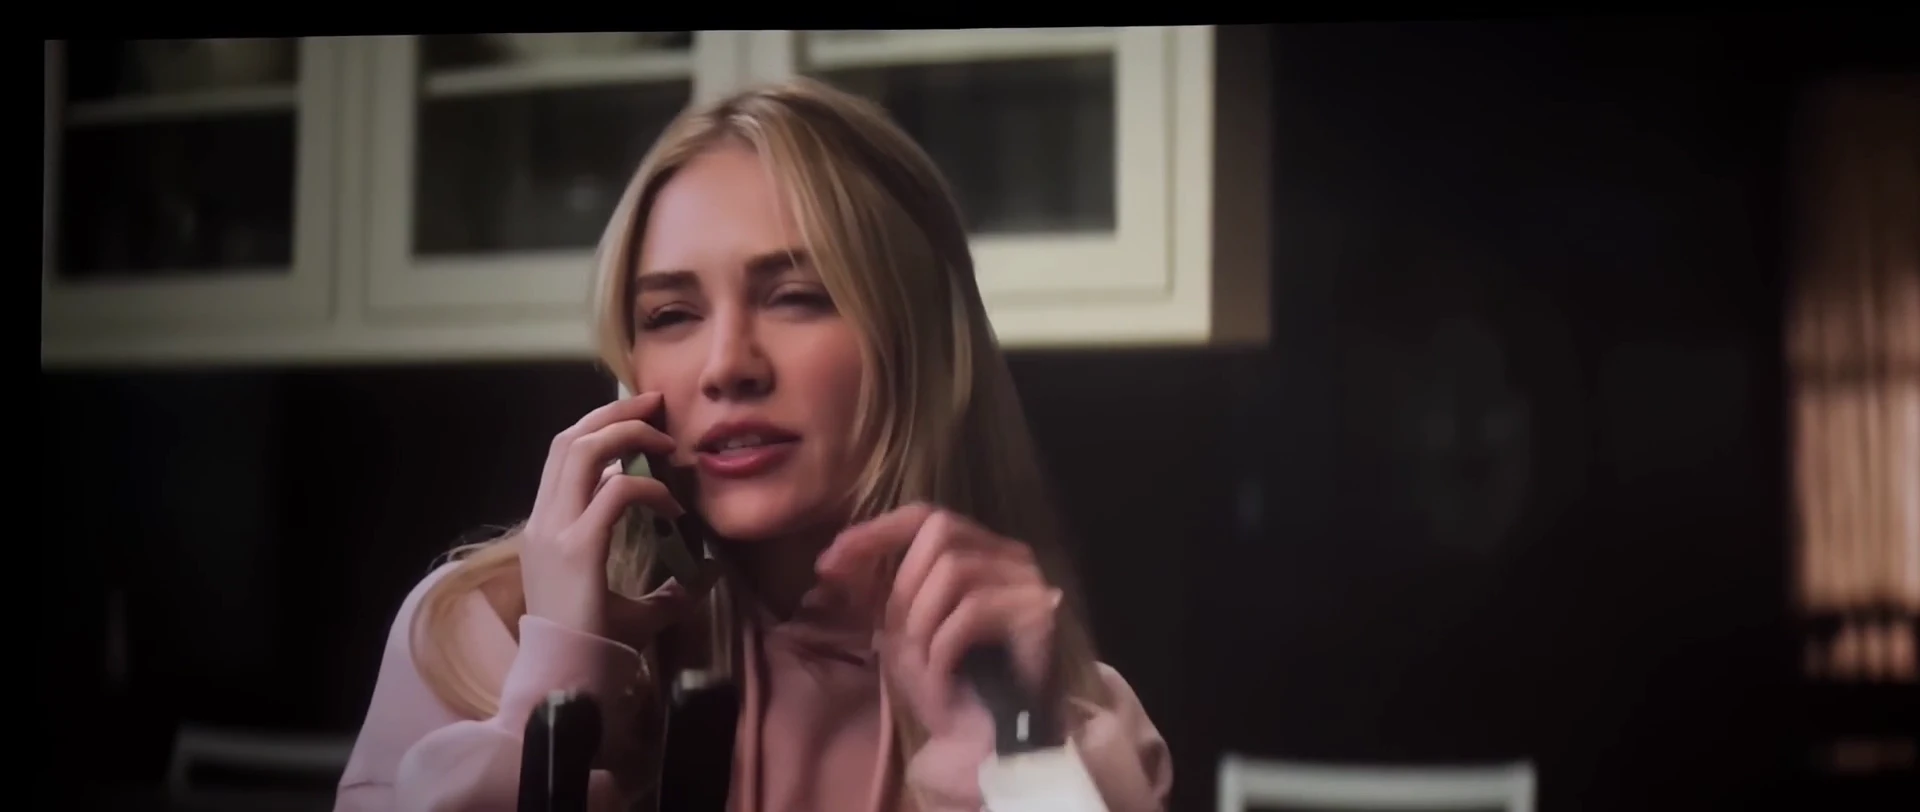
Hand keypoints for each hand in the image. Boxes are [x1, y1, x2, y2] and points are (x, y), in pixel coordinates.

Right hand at [522, 392, 716, 643]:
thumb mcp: (632, 608)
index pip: (564, 454)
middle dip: (615, 412)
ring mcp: (555, 533)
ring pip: (581, 452)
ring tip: (667, 442)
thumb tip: (704, 576)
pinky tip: (674, 505)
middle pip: (569, 439)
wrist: (569, 680)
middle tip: (657, 405)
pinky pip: (614, 494)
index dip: (601, 426)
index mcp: (546, 528)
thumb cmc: (595, 648)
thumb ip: (664, 589)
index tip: (643, 419)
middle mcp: (543, 522)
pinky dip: (648, 488)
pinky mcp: (577, 549)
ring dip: (627, 435)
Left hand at [817, 503, 1062, 734]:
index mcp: (980, 552)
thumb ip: (881, 589)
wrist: (992, 746)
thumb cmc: (951, 687)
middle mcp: (1011, 557)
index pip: (925, 515)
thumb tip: (835, 560)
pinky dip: (943, 648)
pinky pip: (971, 613)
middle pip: (942, 530)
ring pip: (954, 570)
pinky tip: (943, 678)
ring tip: (924, 665)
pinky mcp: (1040, 615)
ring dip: (923, 623)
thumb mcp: (904, 631)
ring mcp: (1030, 583)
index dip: (874, 532)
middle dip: (904, 585)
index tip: (827, 566)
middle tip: (896, 636)